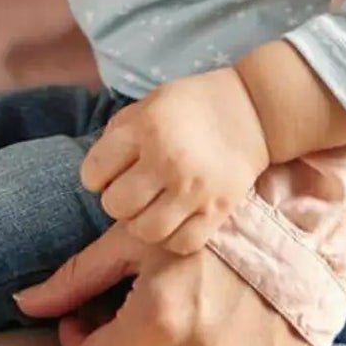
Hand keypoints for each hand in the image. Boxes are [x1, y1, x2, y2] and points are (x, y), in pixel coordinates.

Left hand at [16, 224, 314, 345]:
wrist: (296, 223)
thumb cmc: (200, 223)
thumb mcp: (133, 238)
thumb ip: (76, 277)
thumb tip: (24, 305)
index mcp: (161, 316)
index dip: (78, 343)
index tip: (84, 317)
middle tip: (124, 308)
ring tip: (168, 310)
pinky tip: (210, 320)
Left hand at [78, 69, 269, 253]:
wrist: (251, 111)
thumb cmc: (192, 105)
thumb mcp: (149, 103)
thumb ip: (120, 132)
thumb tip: (97, 170)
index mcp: (145, 128)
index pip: (94, 171)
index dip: (95, 176)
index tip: (107, 174)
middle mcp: (166, 160)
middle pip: (116, 205)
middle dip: (117, 202)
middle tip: (131, 192)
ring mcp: (194, 189)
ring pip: (145, 231)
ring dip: (141, 224)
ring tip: (150, 209)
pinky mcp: (217, 211)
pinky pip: (181, 242)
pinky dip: (171, 238)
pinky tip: (173, 221)